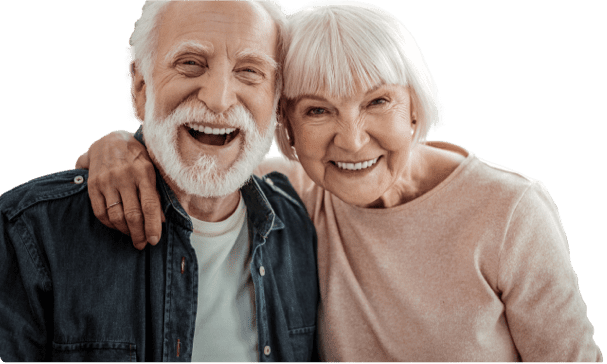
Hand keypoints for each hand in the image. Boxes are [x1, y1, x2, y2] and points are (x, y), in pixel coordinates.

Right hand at [79, 130, 163, 249]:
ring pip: (116, 215)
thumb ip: (156, 193)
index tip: (155, 240)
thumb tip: (161, 219)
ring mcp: (107, 181)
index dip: (153, 225)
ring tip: (132, 236)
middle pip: (132, 214)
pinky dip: (110, 224)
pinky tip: (117, 226)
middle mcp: (124, 176)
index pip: (150, 205)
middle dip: (139, 233)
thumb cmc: (137, 157)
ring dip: (125, 231)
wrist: (110, 140)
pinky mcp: (93, 185)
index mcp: (144, 172)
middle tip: (142, 244)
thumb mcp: (152, 169)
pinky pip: (100, 212)